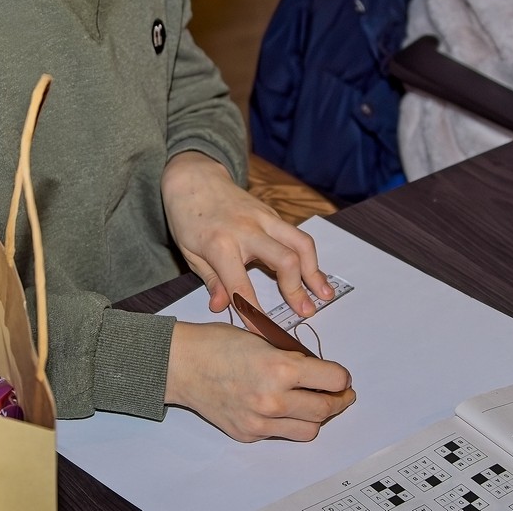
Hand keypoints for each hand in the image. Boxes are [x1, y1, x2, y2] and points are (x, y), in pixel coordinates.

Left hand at [161, 151, 335, 318]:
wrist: (194, 179)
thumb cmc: (188, 218)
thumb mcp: (190, 254)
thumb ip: (211, 281)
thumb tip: (223, 308)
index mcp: (221, 245)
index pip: (241, 287)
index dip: (254, 314)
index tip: (265, 334)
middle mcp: (248, 230)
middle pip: (285, 260)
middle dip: (298, 289)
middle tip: (306, 312)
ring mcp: (264, 219)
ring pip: (301, 243)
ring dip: (315, 271)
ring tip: (324, 294)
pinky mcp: (272, 214)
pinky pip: (296, 236)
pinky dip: (308, 256)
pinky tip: (314, 274)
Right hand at [165, 320, 354, 440]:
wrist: (182, 364)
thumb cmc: (216, 344)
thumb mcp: (263, 339)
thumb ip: (291, 357)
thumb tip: (316, 370)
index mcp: (280, 368)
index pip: (332, 379)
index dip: (342, 377)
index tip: (342, 377)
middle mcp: (274, 399)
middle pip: (325, 410)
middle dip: (339, 401)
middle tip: (341, 395)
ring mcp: (260, 421)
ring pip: (308, 429)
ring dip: (316, 417)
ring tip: (315, 404)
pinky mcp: (249, 434)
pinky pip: (280, 434)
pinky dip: (287, 423)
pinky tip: (282, 408)